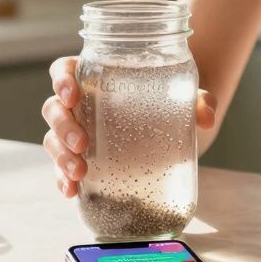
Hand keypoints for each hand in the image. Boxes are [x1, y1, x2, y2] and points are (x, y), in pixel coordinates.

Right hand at [41, 56, 217, 197]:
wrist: (181, 131)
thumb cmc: (175, 102)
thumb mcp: (188, 97)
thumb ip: (200, 100)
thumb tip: (206, 116)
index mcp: (97, 77)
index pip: (65, 70)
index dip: (61, 79)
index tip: (72, 94)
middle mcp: (82, 105)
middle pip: (54, 108)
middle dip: (63, 125)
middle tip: (82, 142)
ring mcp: (80, 134)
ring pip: (53, 139)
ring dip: (60, 156)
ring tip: (79, 172)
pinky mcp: (85, 161)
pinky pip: (63, 169)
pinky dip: (62, 179)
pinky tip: (70, 191)